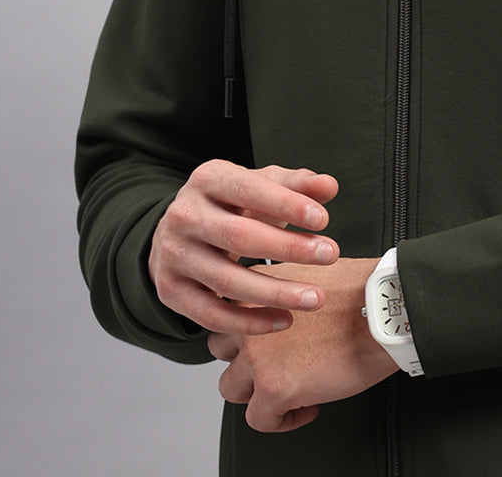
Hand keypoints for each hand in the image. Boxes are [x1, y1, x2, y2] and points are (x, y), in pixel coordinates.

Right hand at [149, 160, 340, 334]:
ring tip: (315, 297)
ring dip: (276, 292)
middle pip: (238, 236)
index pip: (249, 189)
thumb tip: (329, 186)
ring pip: (226, 280)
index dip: (286, 205)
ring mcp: (174, 255)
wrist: (177, 232)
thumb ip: (296, 185)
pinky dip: (249, 322)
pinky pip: (211, 314)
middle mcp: (184, 215)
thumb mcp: (260, 185)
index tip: (323, 219)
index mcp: (208, 179)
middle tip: (330, 255)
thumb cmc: (230, 205)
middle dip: (289, 248)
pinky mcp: (170, 290)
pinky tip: (284, 320)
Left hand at [208, 258, 397, 431]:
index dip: (248, 329)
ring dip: (258, 392)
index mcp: (257, 287)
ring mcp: (257, 355)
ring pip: (231, 388)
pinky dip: (281, 420)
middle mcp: (248, 319)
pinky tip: (308, 405)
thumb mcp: (309, 275)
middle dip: (244, 360)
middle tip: (274, 365)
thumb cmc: (361, 291)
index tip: (269, 339)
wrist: (384, 310)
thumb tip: (279, 310)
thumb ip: (282, 290)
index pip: (228, 314)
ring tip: (289, 389)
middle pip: (220, 350)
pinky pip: (259, 420)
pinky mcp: (273, 387)